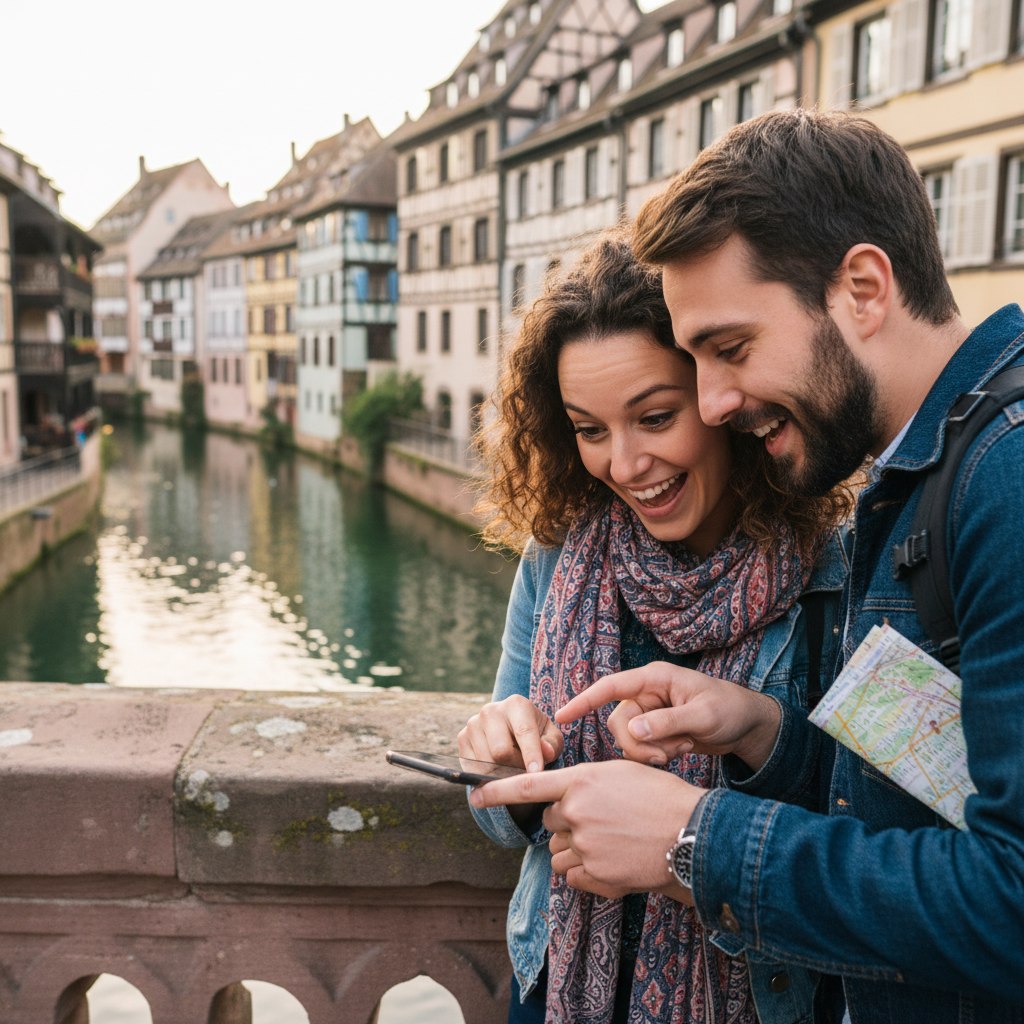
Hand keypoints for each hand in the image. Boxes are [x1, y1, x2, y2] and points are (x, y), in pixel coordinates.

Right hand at [458, 694, 563, 772]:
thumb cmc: (536, 735)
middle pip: (501, 752)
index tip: (536, 773)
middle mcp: (490, 711)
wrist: (511, 730)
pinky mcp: (462, 738)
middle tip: (525, 771)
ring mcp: (473, 724)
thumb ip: (552, 744)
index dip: (531, 755)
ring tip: (512, 767)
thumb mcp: (551, 737)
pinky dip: (486, 774)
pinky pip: (472, 767)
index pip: (524, 732)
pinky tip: (497, 767)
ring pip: (485, 763)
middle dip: (515, 768)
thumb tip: (545, 752)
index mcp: (516, 704)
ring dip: (501, 773)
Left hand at [469, 759, 704, 893]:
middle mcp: (576, 812)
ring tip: (610, 841)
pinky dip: (585, 872)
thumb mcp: (621, 773)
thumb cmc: (660, 796)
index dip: (496, 791)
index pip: (527, 786)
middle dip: (566, 822)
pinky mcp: (594, 873)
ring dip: (574, 848)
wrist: (690, 832)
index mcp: (581, 781)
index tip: (474, 794)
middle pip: (549, 822)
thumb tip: (565, 800)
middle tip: (600, 820)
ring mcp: (584, 845)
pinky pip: (571, 875)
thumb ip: (586, 784)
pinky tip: (612, 861)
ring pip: (558, 851)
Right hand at [555, 662, 780, 771]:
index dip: (583, 701)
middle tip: (667, 755)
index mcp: (653, 679)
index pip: (610, 688)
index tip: (560, 716)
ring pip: (627, 741)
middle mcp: (647, 695)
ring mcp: (650, 715)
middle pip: (617, 724)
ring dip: (652, 753)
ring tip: (682, 749)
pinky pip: (640, 751)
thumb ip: (668, 723)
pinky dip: (658, 757)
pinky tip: (682, 751)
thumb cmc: (729, 709)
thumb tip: (634, 731)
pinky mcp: (655, 733)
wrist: (747, 726)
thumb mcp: (702, 715)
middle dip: (638, 745)